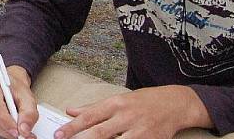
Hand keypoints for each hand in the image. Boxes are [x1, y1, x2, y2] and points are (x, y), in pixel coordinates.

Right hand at [0, 65, 37, 138]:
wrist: (10, 86)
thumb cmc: (15, 88)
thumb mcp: (28, 97)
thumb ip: (29, 113)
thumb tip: (24, 129)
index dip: (5, 119)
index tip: (16, 130)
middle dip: (3, 128)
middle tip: (16, 134)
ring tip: (12, 131)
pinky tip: (4, 127)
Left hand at [53, 85, 212, 138]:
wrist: (175, 104)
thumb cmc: (143, 101)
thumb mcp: (118, 99)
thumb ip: (94, 107)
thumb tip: (71, 111)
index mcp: (115, 103)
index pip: (89, 117)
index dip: (73, 127)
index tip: (59, 135)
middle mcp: (125, 116)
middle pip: (99, 132)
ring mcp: (138, 131)